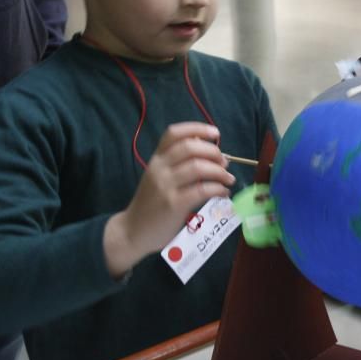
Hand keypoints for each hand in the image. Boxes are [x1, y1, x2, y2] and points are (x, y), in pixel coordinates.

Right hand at [102, 122, 233, 277]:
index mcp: (156, 159)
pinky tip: (223, 192)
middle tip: (225, 163)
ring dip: (220, 171)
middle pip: (190, 147)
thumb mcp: (159, 177)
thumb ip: (178, 163)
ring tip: (228, 179)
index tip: (216, 133)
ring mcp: (165, 186)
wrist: (132, 231)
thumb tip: (209, 150)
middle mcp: (159, 168)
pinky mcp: (173, 204)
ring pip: (198, 167)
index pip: (174, 133)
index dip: (197, 128)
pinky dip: (218, 189)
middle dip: (213, 152)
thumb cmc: (151, 203)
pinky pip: (202, 190)